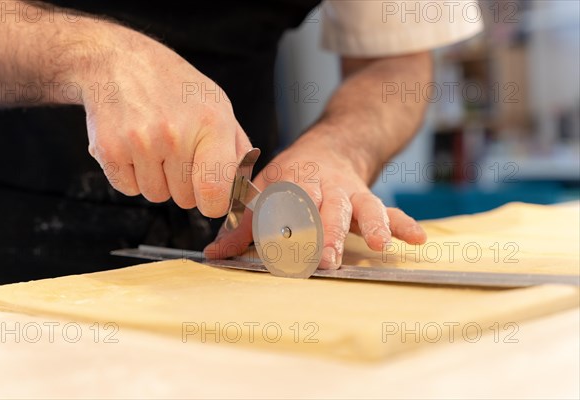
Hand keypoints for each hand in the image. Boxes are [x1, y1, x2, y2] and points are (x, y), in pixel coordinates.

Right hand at [80, 28, 251, 216]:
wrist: (119, 62)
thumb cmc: (176, 89)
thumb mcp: (219, 107)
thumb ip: (238, 153)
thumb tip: (245, 196)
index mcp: (211, 124)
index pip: (216, 193)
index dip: (214, 203)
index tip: (211, 197)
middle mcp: (175, 134)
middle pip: (185, 200)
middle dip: (183, 183)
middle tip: (176, 150)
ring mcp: (140, 142)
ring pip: (156, 196)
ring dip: (157, 179)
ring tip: (155, 145)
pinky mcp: (108, 149)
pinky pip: (129, 189)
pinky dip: (132, 175)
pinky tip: (134, 147)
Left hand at [204, 132, 426, 268]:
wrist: (333, 145)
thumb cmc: (293, 175)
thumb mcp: (264, 190)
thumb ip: (243, 223)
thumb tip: (215, 254)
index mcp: (293, 181)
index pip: (286, 203)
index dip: (282, 225)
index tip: (278, 249)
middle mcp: (324, 186)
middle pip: (327, 208)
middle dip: (327, 233)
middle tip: (326, 258)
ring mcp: (351, 192)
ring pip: (363, 206)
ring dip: (371, 224)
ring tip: (379, 243)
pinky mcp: (370, 199)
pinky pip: (390, 210)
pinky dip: (403, 223)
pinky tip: (418, 238)